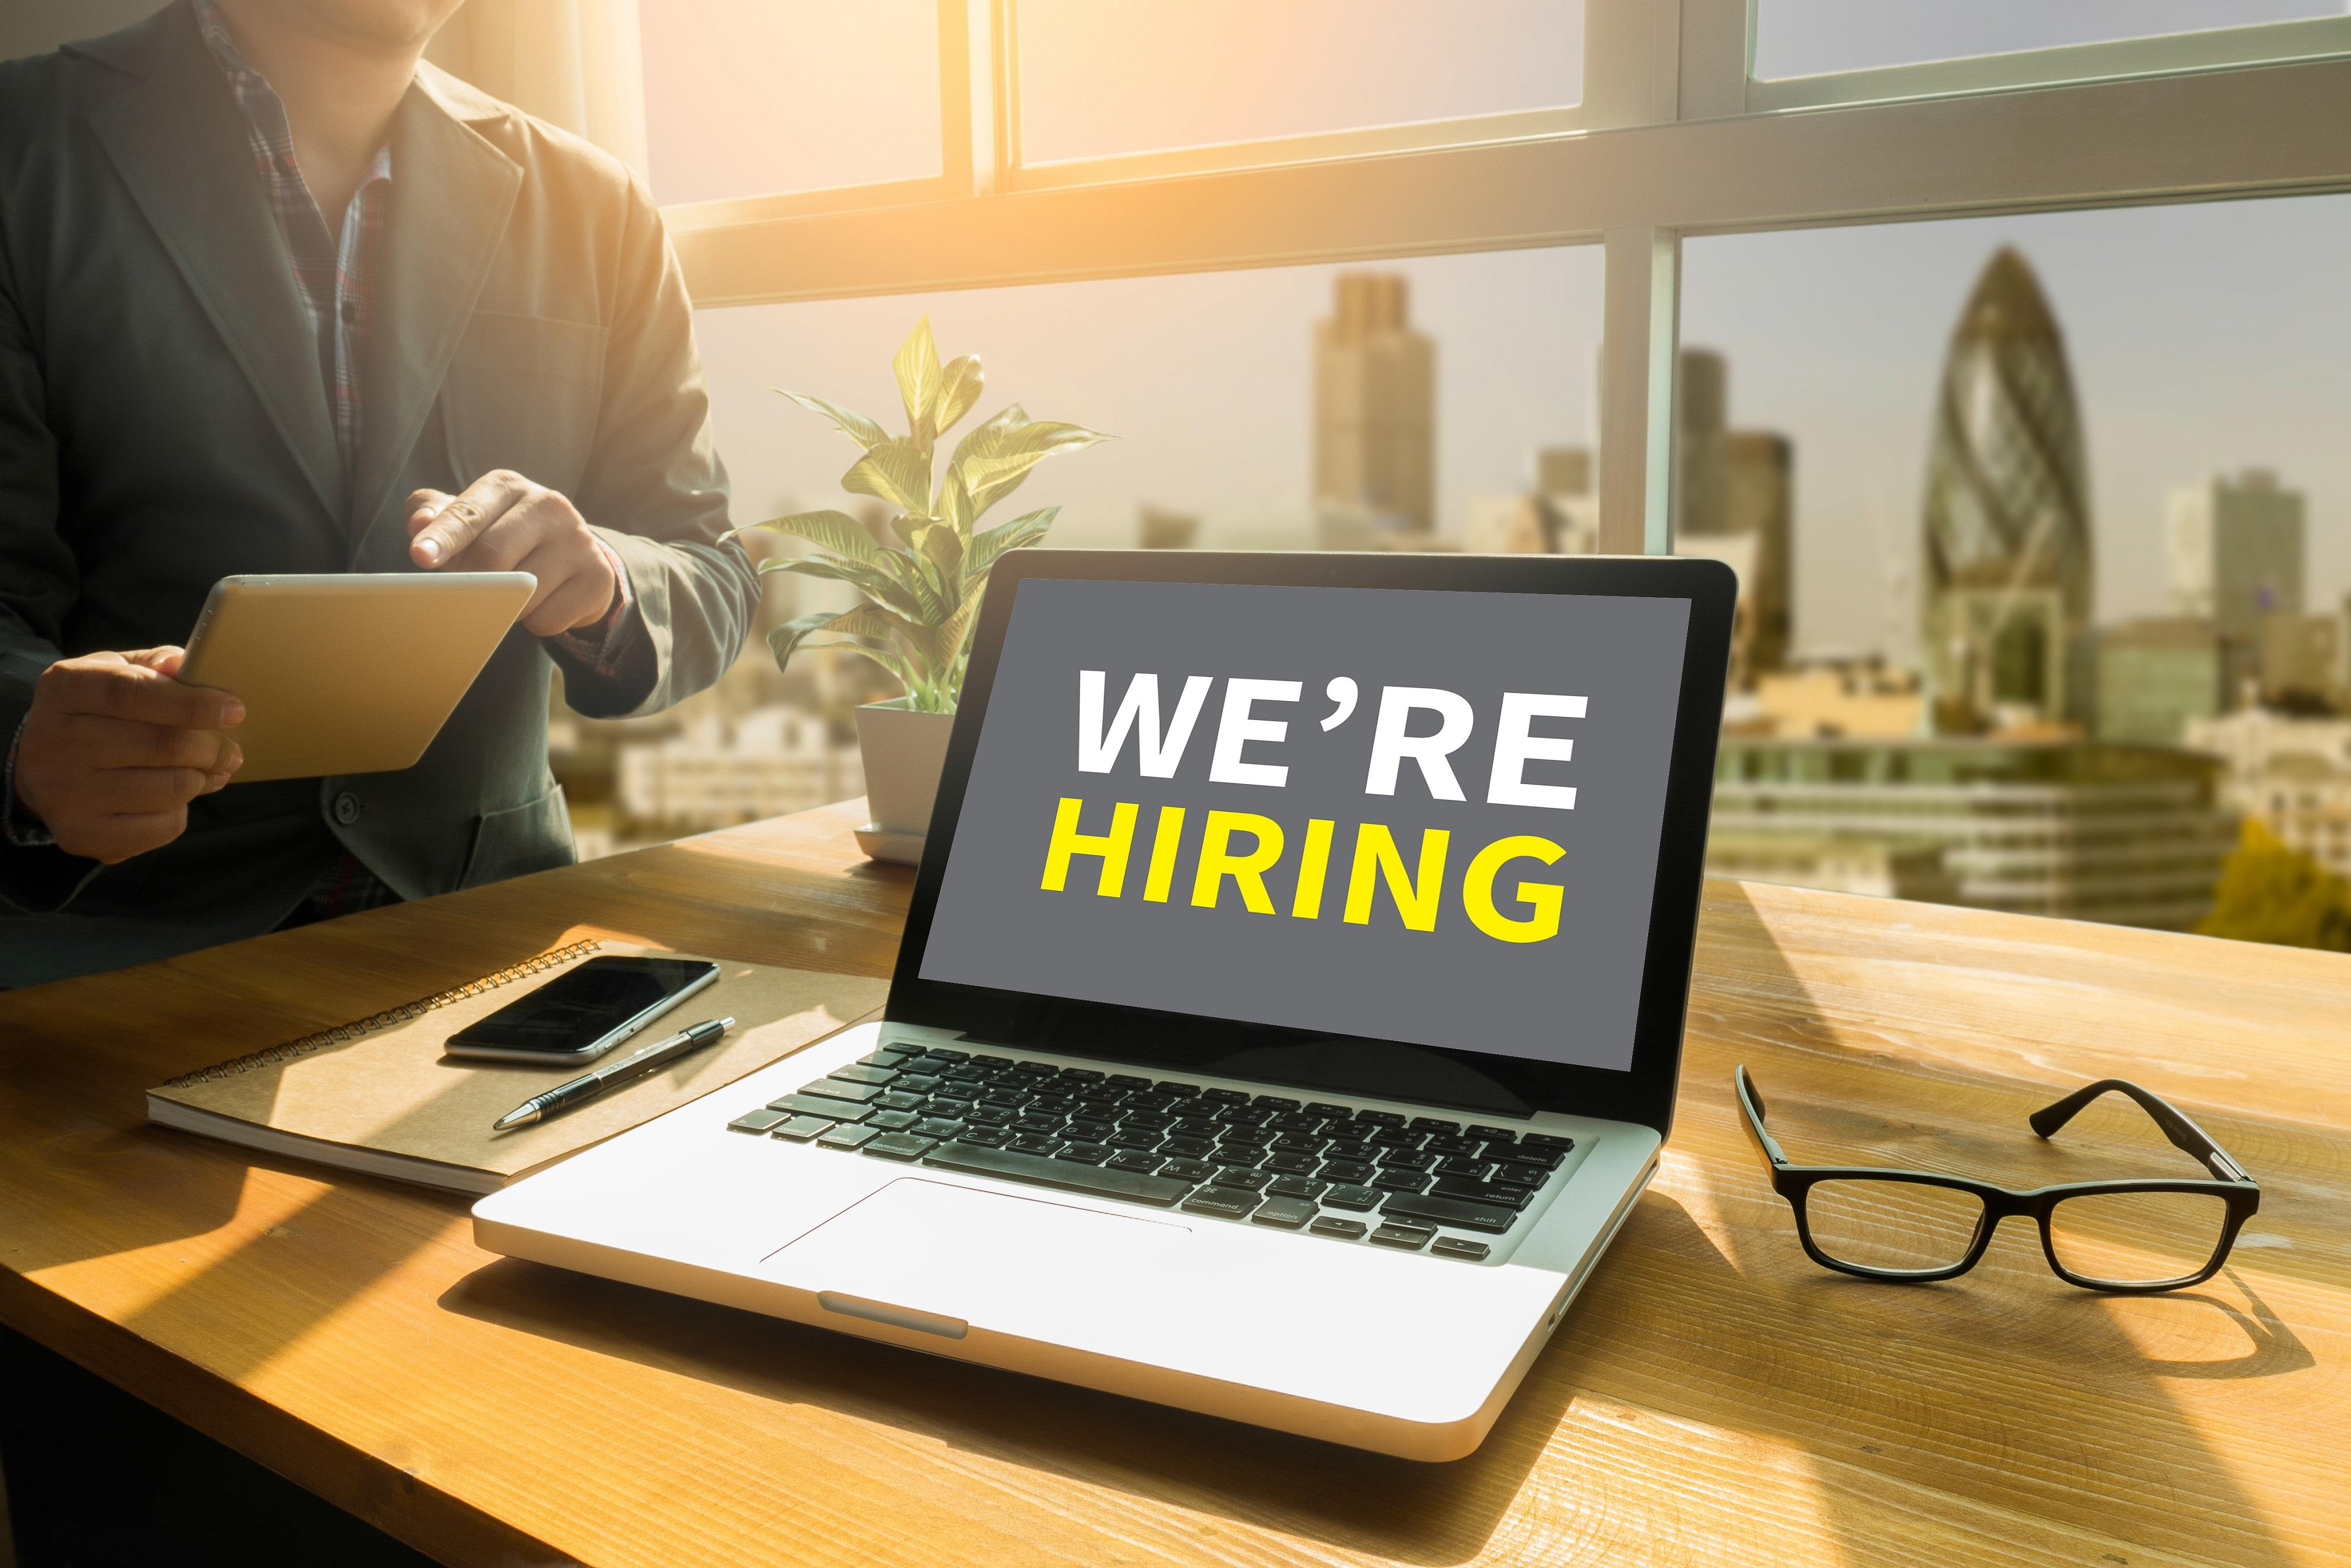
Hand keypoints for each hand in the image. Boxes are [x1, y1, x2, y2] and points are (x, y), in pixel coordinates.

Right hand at [14, 647, 244, 863]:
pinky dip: (180, 812)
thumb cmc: (99, 713)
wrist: (43, 767)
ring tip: (202, 771)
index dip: (192, 703)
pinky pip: (162, 827)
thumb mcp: (116, 673)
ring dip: (201, 780)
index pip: (132, 692)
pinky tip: (170, 798)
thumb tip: (181, 664)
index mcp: (65, 688)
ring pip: (172, 788)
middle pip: (162, 745)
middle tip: (231, 751)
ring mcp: (63, 793)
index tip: (234, 711)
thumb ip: (153, 666)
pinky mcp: (79, 834)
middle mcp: (54, 741)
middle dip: (213, 748)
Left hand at [406, 470, 618, 635]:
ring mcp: (579, 541)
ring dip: (504, 606)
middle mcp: (549, 505)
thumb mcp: (471, 519)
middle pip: (493, 556)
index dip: (443, 537)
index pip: (469, 513)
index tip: (420, 557)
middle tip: (467, 590)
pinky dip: (533, 622)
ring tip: (510, 592)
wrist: (574, 557)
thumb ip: (438, 516)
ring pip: (522, 594)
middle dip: (472, 582)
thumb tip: (420, 524)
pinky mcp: (598, 578)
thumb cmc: (505, 536)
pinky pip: (547, 619)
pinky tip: (539, 603)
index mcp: (509, 486)